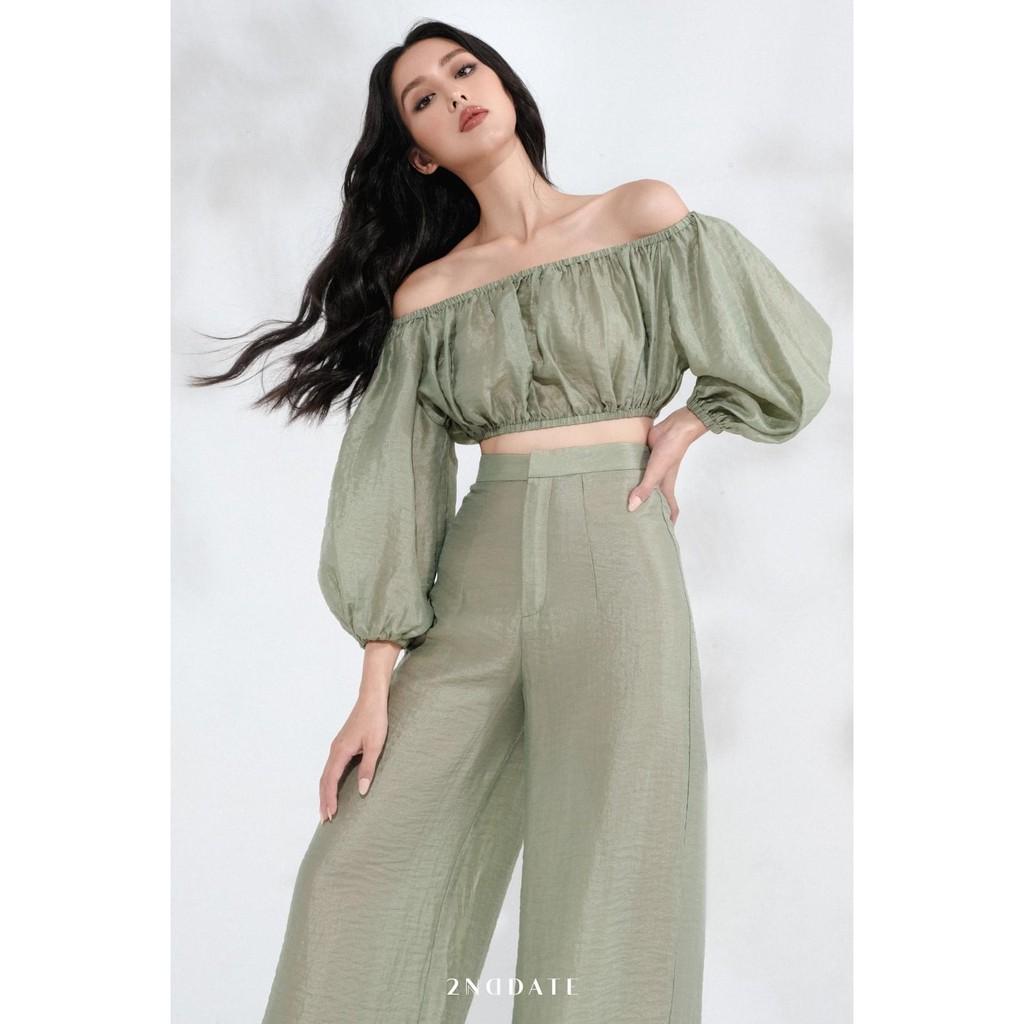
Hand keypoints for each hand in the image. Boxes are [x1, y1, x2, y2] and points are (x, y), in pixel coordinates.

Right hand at [319, 685, 388, 822]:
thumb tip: (362, 791)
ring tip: (327, 808)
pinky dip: (329, 781)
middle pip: (324, 780)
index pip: (330, 781)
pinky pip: (331, 767)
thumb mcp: (376, 745)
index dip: (329, 799)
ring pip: (326, 774)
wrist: (372, 699)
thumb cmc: (375, 720)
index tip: (330, 815)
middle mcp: (335, 750)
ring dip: (325, 792)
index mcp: (340, 751)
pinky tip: (334, 787)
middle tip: (325, 819)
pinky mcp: (342, 744)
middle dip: (324, 800)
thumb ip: (368, 768)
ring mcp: (337, 747)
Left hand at [626, 408, 706, 522]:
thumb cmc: (671, 449)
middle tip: (632, 521)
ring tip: (618, 503)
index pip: (670, 509)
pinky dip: (628, 476)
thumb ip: (645, 489)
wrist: (674, 426)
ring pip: (643, 485)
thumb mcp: (656, 472)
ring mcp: (651, 469)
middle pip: (653, 499)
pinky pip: (636, 470)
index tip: (659, 534)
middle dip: (646, 511)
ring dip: (634, 492)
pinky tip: (615, 479)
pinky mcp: (644, 458)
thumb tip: (632, 508)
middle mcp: (659, 480)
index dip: (668, 522)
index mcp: (666, 487)